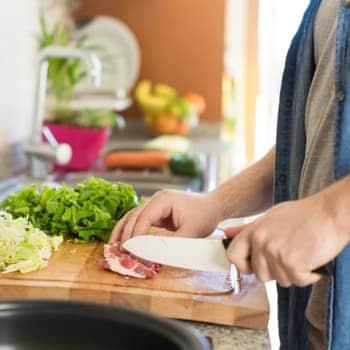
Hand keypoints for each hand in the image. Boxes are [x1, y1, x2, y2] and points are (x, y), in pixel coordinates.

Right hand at [109, 190, 221, 243]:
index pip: (143, 218)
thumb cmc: (204, 216)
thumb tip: (152, 255)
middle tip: (118, 252)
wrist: (213, 206)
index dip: (135, 236)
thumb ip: (172, 244)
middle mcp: (156, 199)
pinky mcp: (157, 211)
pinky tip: (125, 241)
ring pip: (133, 216)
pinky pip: (141, 220)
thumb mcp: (190, 232)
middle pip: (134, 216)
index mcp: (163, 200)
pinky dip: (132, 230)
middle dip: (125, 234)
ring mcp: (155, 204)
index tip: (129, 251)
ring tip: (113, 246)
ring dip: (123, 231)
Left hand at [226, 194, 349, 286]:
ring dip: (293, 273)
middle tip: (289, 257)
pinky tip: (312, 259)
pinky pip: (298, 281)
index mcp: (253, 230)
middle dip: (274, 272)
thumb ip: (248, 229)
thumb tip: (225, 234)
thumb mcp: (270, 217)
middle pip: (259, 275)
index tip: (255, 266)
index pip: (233, 256)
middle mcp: (261, 241)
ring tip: (302, 254)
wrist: (330, 212)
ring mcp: (275, 252)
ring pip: (280, 280)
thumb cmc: (303, 215)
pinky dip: (308, 275)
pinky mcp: (292, 263)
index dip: (243, 266)